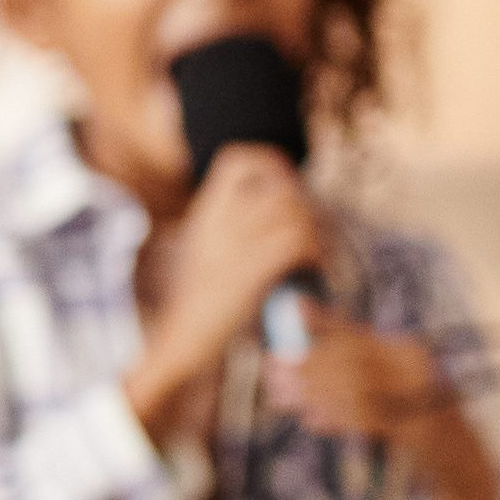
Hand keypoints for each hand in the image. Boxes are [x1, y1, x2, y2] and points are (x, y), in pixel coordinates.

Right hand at [130, 148, 328, 421]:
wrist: (182, 337)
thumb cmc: (198, 302)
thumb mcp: (204, 251)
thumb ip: (229, 226)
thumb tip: (273, 211)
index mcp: (205, 214)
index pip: (238, 161)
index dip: (270, 163)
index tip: (284, 183)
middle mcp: (219, 223)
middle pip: (279, 186)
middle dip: (306, 203)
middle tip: (311, 227)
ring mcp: (234, 246)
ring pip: (293, 214)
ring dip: (316, 230)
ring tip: (317, 251)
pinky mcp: (252, 271)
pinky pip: (297, 243)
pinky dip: (316, 253)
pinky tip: (314, 269)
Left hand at [281, 310, 499, 499]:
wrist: (461, 461)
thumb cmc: (417, 417)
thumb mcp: (391, 383)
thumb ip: (356, 361)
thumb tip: (302, 340)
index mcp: (410, 352)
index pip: (356, 334)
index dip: (318, 326)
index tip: (286, 320)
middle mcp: (417, 369)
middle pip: (350, 359)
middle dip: (307, 363)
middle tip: (272, 368)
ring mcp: (419, 397)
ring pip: (353, 388)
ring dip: (312, 390)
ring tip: (280, 394)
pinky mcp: (416, 429)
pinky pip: (365, 419)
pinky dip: (335, 417)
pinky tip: (310, 418)